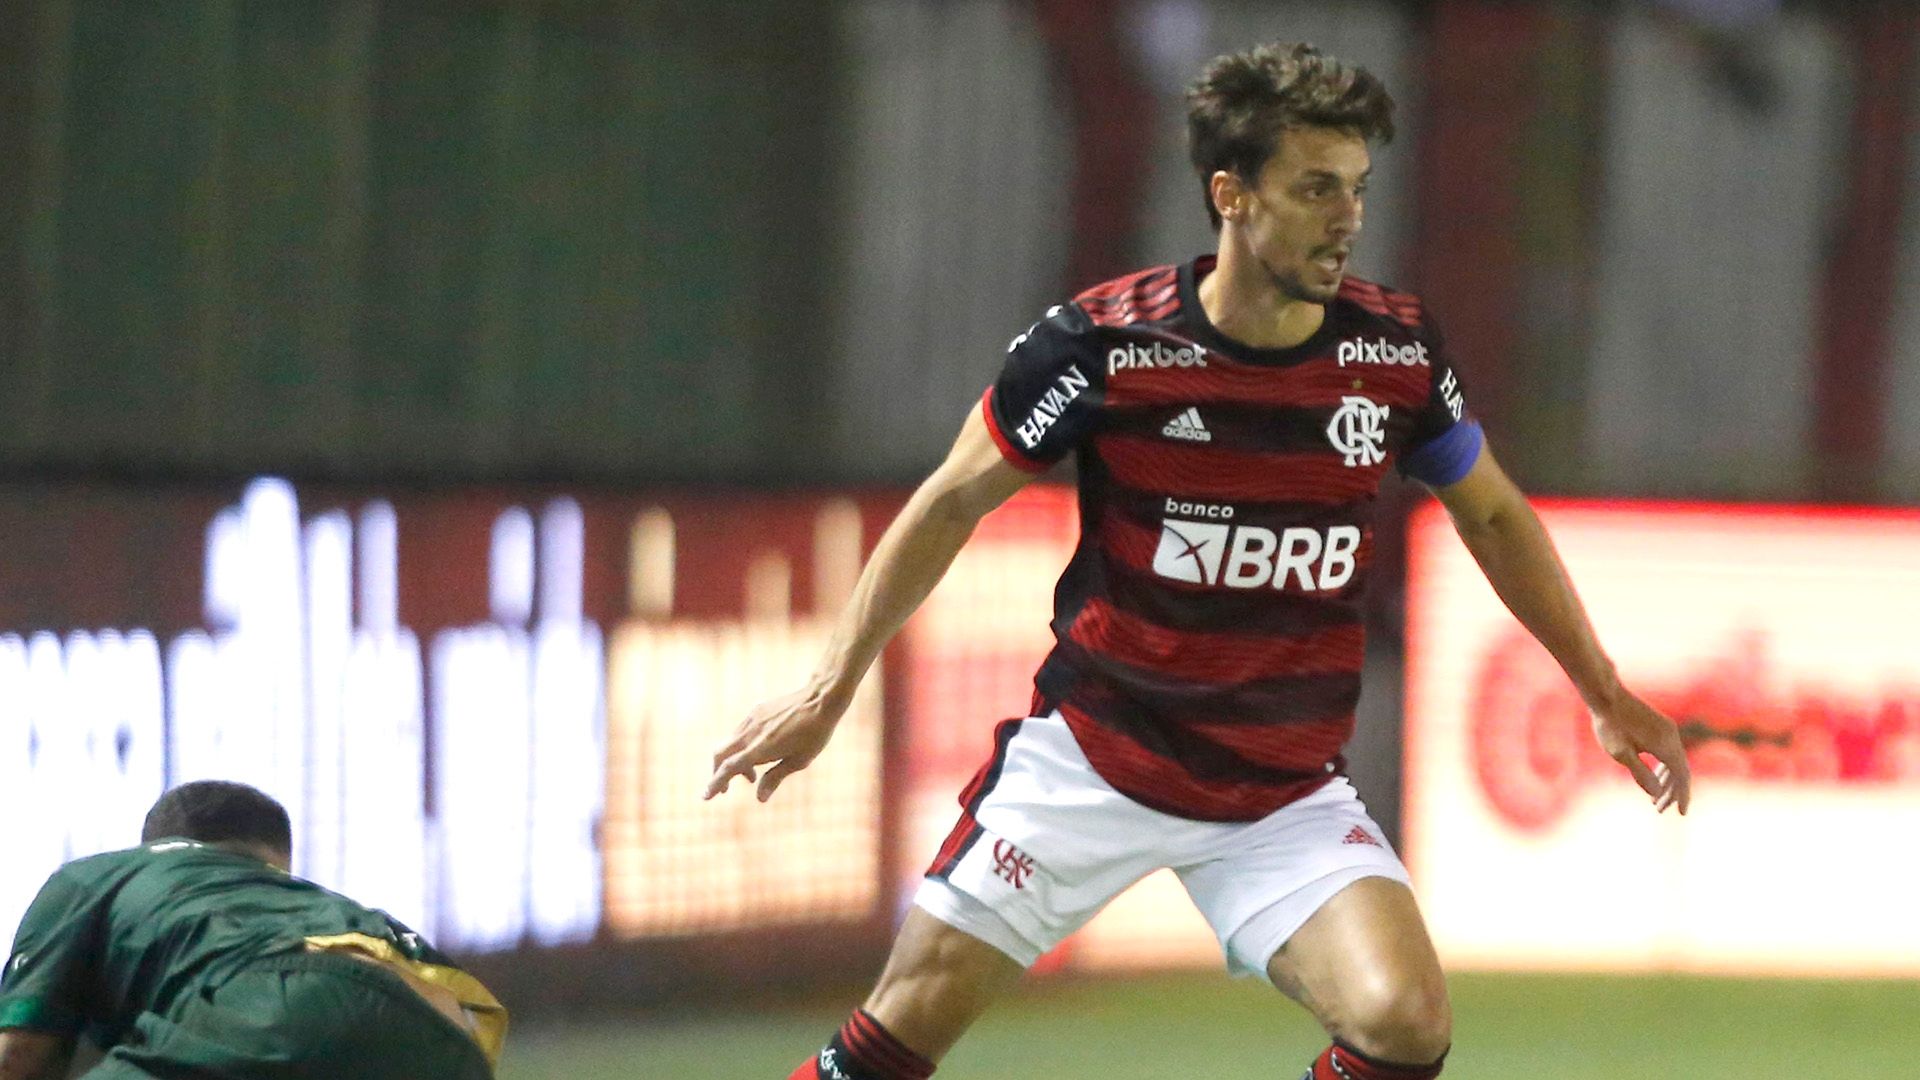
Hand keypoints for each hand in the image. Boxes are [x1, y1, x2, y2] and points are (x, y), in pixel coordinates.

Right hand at [704, 684, 844, 802]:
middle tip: (724, 790)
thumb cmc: (814, 733)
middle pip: (720, 754)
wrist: (821, 698)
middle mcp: (750, 733)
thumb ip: (775, 778)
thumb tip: (759, 798)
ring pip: (729, 743)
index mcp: (759, 748)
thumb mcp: (798, 761)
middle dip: (717, 773)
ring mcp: (752, 720)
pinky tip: (758, 752)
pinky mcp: (756, 711)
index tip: (705, 796)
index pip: (728, 768)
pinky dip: (740, 747)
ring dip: (732, 761)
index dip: (715, 783)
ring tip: (751, 775)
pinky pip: (740, 732)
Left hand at [1589, 690, 1691, 814]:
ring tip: (1655, 797)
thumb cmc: (1610, 725)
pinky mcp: (1661, 725)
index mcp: (1666, 745)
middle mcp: (1672, 737)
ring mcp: (1668, 730)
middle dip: (1672, 792)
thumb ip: (1640, 774)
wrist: (1606, 696)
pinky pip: (1669, 751)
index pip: (1682, 777)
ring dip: (1667, 780)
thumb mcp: (1621, 754)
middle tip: (1659, 809)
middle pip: (1680, 770)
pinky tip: (1655, 775)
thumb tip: (1656, 793)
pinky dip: (1664, 766)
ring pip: (1675, 761)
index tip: (1681, 814)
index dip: (1682, 796)